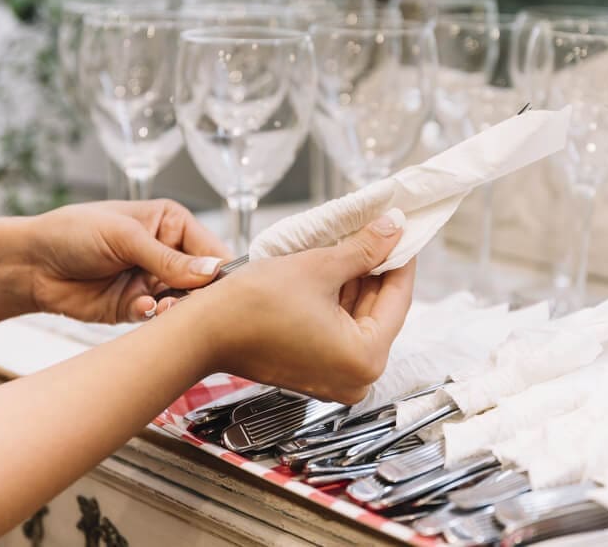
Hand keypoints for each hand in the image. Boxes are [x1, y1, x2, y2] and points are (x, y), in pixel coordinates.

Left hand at [26, 200, 231, 322]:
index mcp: (171, 224)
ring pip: (183, 304)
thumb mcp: (125, 237)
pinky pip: (156, 318)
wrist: (29, 264)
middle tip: (189, 300)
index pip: (212, 249)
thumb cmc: (73, 232)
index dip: (220, 270)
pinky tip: (141, 307)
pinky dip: (152, 316)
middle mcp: (167, 254)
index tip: (224, 288)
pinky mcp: (134, 307)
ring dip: (176, 309)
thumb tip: (213, 271)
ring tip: (164, 307)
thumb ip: (169, 258)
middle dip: (199, 295)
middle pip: (203, 282)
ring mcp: (151, 282)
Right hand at [189, 209, 414, 403]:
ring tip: (358, 241)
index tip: (405, 230)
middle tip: (382, 230)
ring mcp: (335, 378)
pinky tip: (338, 268)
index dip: (402, 258)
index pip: (398, 298)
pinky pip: (339, 331)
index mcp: (365, 359)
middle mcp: (356, 378)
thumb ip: (364, 249)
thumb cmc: (252, 307)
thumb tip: (393, 229)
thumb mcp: (318, 267)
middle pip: (379, 311)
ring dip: (357, 281)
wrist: (202, 333)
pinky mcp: (315, 372)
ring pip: (359, 319)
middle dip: (378, 268)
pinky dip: (339, 301)